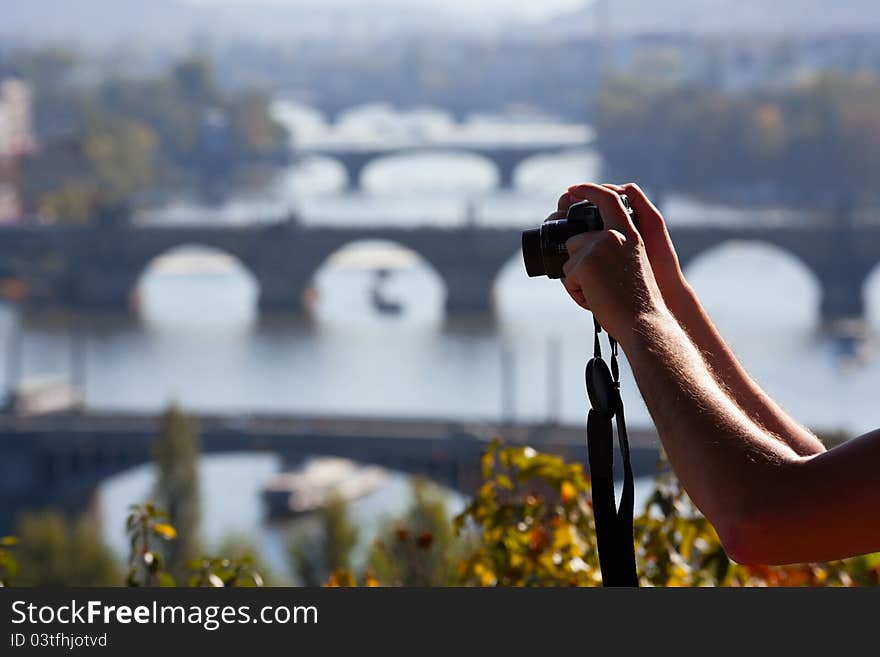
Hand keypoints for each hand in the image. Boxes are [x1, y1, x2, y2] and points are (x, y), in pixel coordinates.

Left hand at [555, 183, 667, 341]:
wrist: (643, 321)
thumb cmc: (638, 301)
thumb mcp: (632, 264)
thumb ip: (614, 250)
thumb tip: (584, 248)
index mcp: (629, 233)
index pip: (607, 199)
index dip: (588, 190)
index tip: (571, 190)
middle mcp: (614, 235)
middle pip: (575, 239)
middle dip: (577, 261)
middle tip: (597, 284)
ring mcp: (598, 246)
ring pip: (569, 259)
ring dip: (577, 279)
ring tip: (600, 294)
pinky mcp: (584, 262)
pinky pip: (567, 277)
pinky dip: (576, 292)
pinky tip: (595, 299)